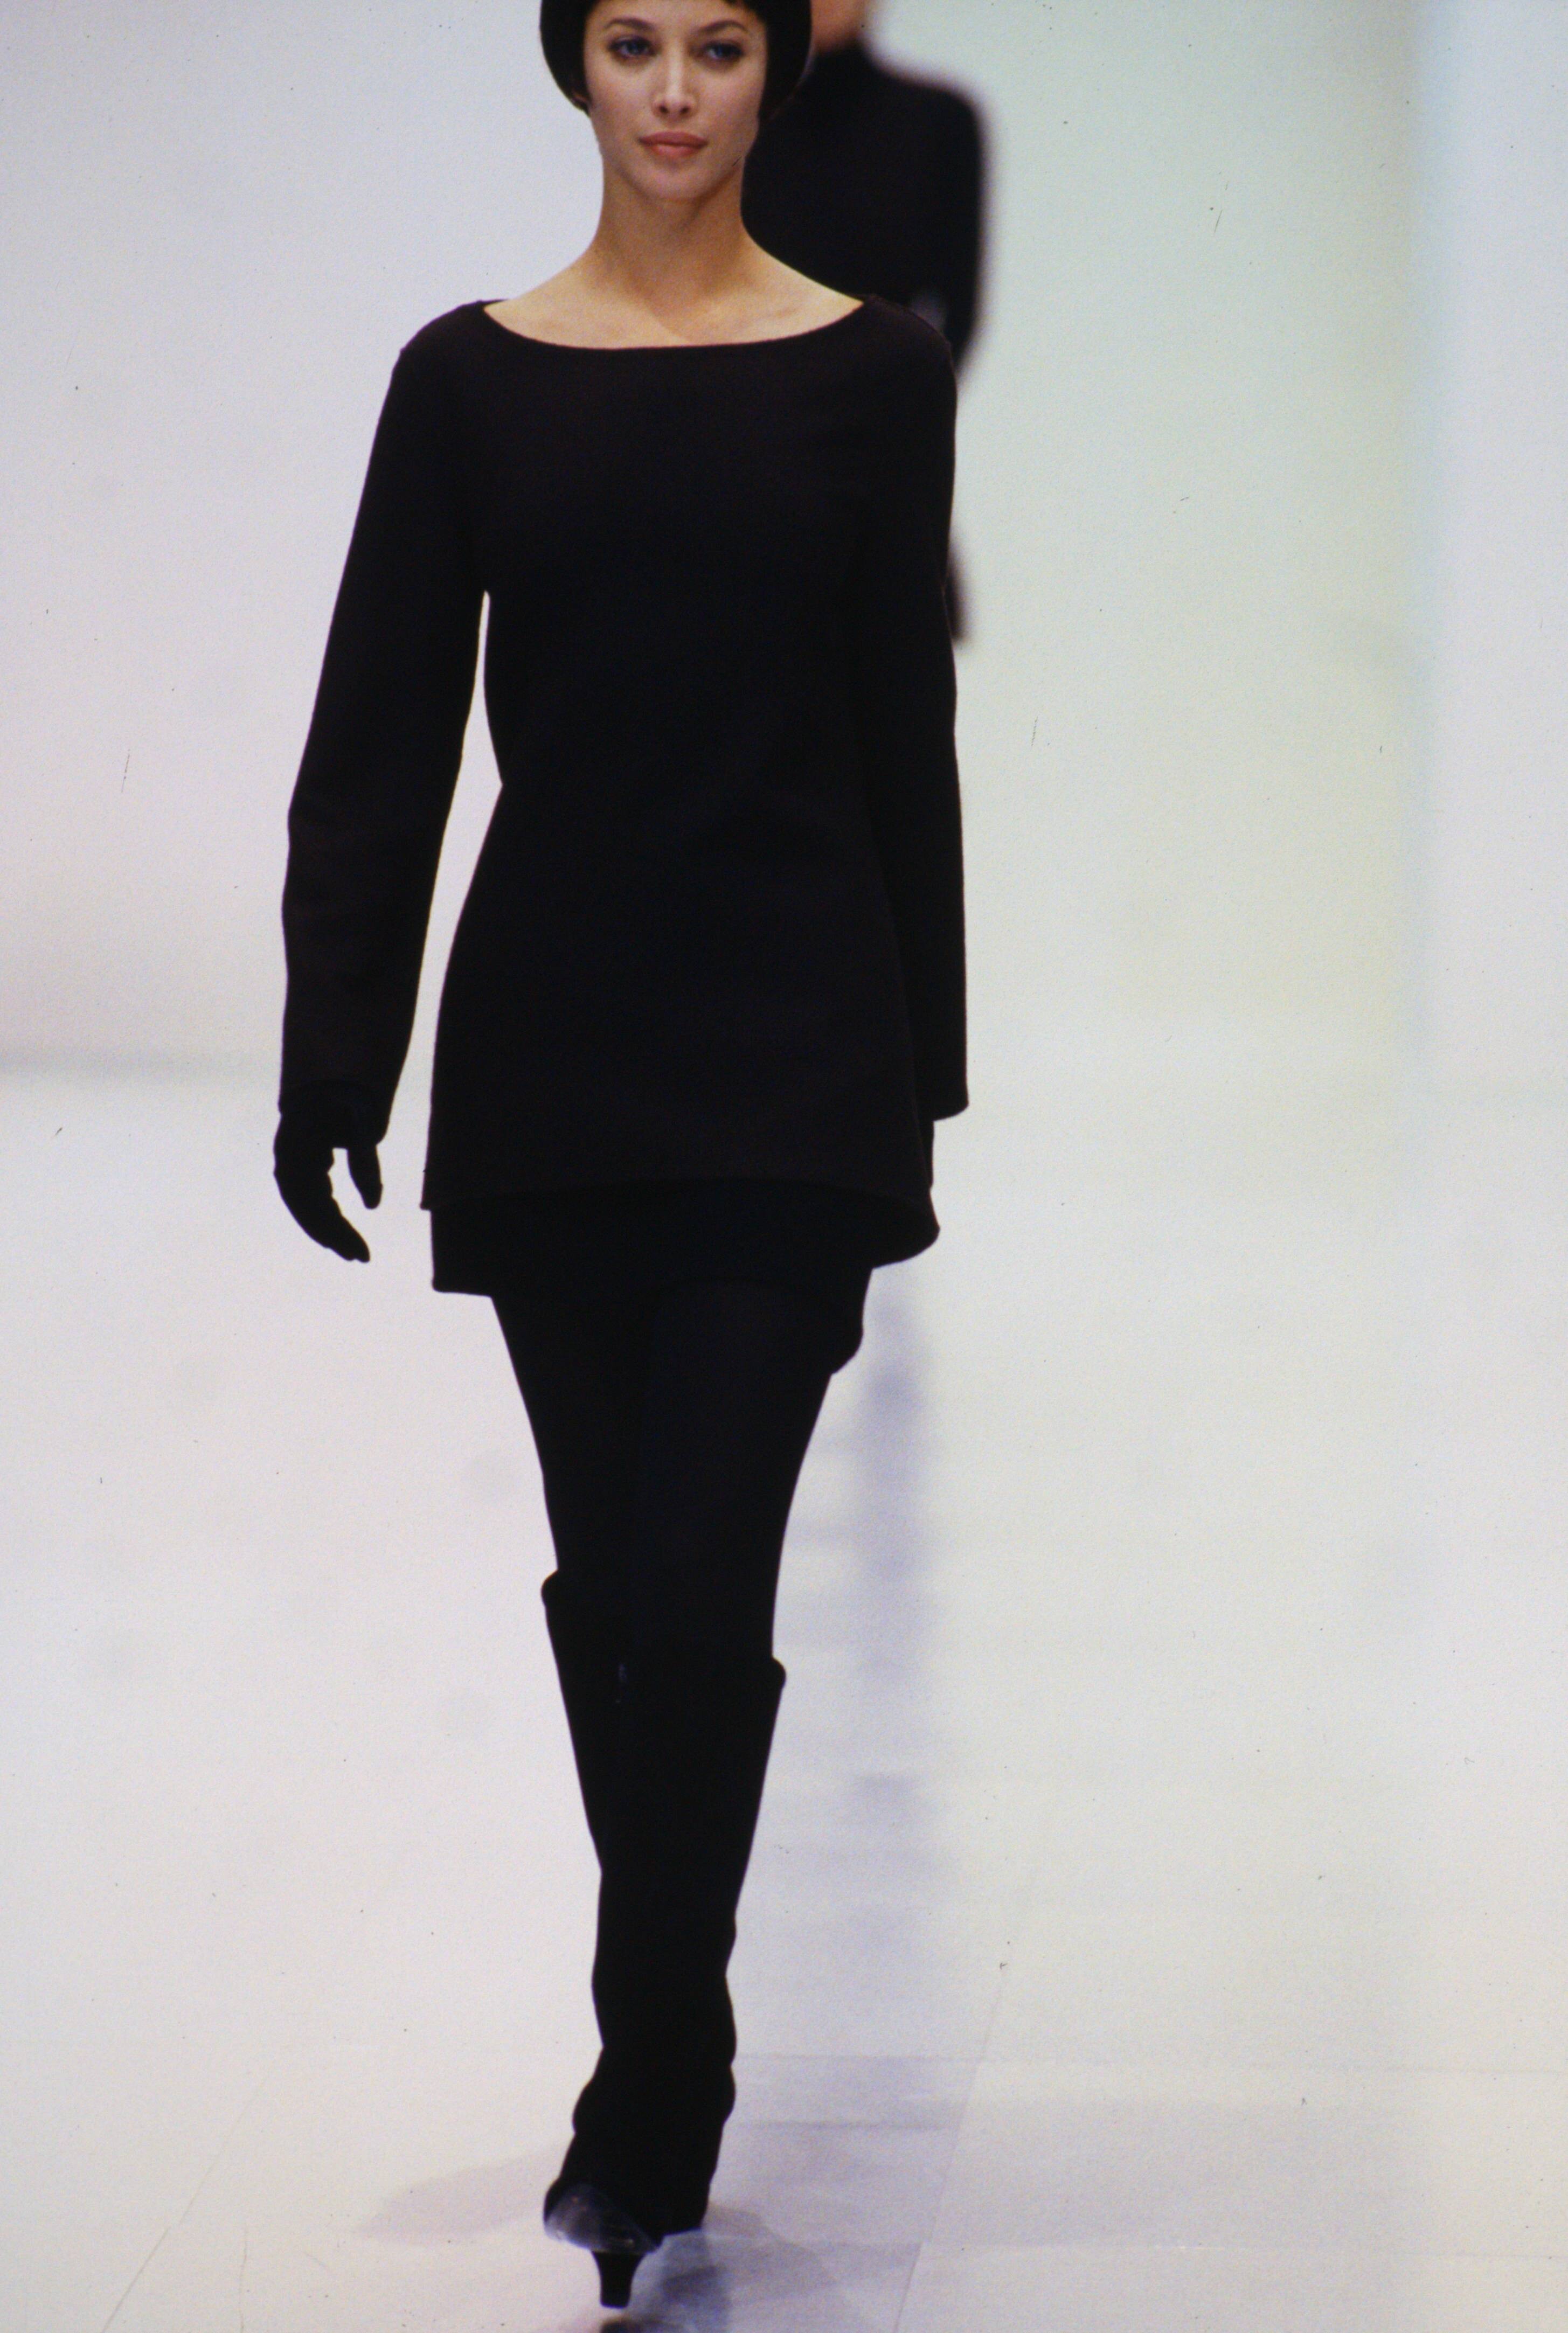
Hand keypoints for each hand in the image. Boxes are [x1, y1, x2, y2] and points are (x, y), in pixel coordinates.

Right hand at [274, 1085, 382, 1261]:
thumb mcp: (362, 1119)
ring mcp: (292, 1156)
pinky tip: (342, 1227)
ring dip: (328, 1228)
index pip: (306, 1197)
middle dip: (331, 1234)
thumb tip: (373, 1206)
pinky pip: (311, 1193)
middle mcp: (287, 1154)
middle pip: (304, 1205)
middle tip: (361, 1257)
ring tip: (354, 1250)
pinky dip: (326, 1212)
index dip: (328, 1226)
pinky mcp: (304, 1158)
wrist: (332, 1070)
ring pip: (305, 1202)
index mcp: (296, 1144)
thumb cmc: (348, 1088)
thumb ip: (364, 1160)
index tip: (355, 1249)